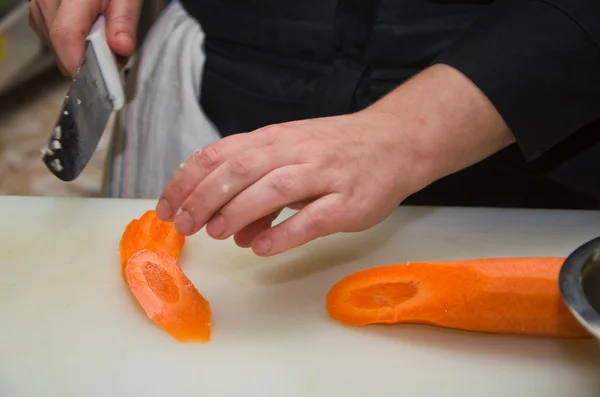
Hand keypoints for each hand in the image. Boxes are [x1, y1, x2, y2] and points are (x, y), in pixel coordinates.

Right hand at [29, 0, 141, 75]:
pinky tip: (89, 36)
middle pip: (62, 50)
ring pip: (59, 52)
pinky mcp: (39, 19)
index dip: (79, 63)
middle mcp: (46, 2)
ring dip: (83, 56)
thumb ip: (124, 21)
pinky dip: (76, 49)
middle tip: (115, 54)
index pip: (65, 35)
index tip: (98, 81)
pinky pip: (57, 47)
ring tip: (102, 39)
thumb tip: (121, 47)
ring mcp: (39, 11)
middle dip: (90, 61)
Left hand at [155, 110, 429, 256]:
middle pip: (240, 169)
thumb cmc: (336, 151)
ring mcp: (324, 174)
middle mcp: (295, 152)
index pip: (220, 154)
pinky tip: (263, 248)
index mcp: (275, 139)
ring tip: (217, 233)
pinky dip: (285, 232)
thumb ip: (258, 191)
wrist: (394, 142)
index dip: (187, 179)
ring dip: (239, 210)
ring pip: (273, 187)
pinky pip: (314, 217)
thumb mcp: (291, 159)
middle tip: (183, 224)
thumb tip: (232, 232)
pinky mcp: (349, 201)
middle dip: (204, 197)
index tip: (166, 205)